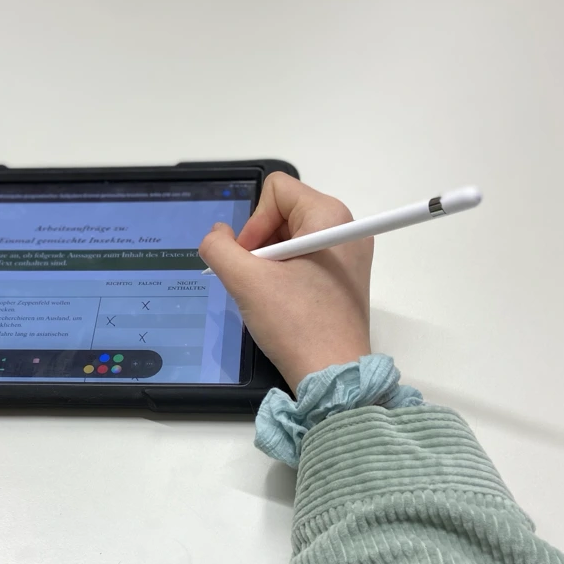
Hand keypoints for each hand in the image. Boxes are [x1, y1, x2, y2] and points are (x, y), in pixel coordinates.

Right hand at [199, 172, 372, 388]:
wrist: (332, 374)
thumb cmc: (296, 324)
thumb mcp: (246, 281)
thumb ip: (219, 248)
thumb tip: (216, 235)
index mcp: (329, 216)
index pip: (276, 189)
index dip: (253, 221)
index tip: (251, 260)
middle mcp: (344, 228)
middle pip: (284, 212)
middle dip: (260, 243)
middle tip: (255, 279)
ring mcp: (348, 255)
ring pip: (290, 238)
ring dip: (269, 261)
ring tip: (267, 294)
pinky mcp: (344, 278)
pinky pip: (304, 259)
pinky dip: (284, 274)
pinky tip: (280, 302)